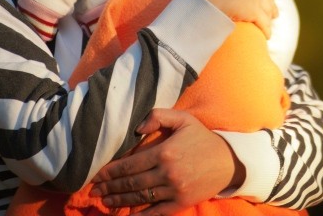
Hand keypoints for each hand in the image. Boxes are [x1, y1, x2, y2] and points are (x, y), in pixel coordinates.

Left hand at [89, 109, 243, 214]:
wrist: (228, 161)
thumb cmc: (202, 138)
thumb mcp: (183, 119)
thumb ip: (159, 115)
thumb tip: (137, 128)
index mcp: (165, 152)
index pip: (129, 165)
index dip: (110, 172)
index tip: (97, 176)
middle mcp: (167, 173)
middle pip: (131, 183)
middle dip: (110, 188)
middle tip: (94, 191)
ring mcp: (174, 190)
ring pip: (140, 198)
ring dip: (119, 201)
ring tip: (104, 202)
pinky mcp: (181, 203)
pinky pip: (155, 212)